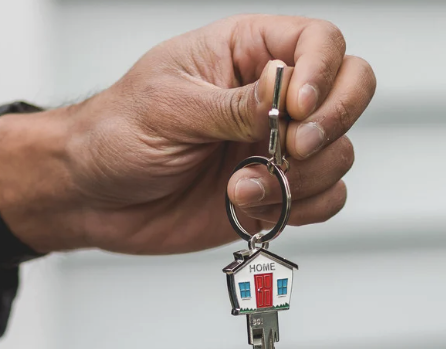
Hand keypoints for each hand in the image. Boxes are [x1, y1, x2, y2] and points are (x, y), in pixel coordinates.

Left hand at [0, 15, 373, 254]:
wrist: (93, 196)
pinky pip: (326, 198)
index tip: (298, 109)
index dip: (324, 72)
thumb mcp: (169, 107)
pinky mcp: (278, 192)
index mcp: (246, 51)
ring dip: (300, 180)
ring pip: (340, 153)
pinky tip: (252, 209)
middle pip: (352, 88)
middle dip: (333, 123)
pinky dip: (302, 209)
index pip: (320, 42)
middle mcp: (273, 96)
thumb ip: (234, 104)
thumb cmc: (116, 134)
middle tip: (293, 150)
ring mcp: (279, 146)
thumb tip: (287, 88)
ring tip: (240, 189)